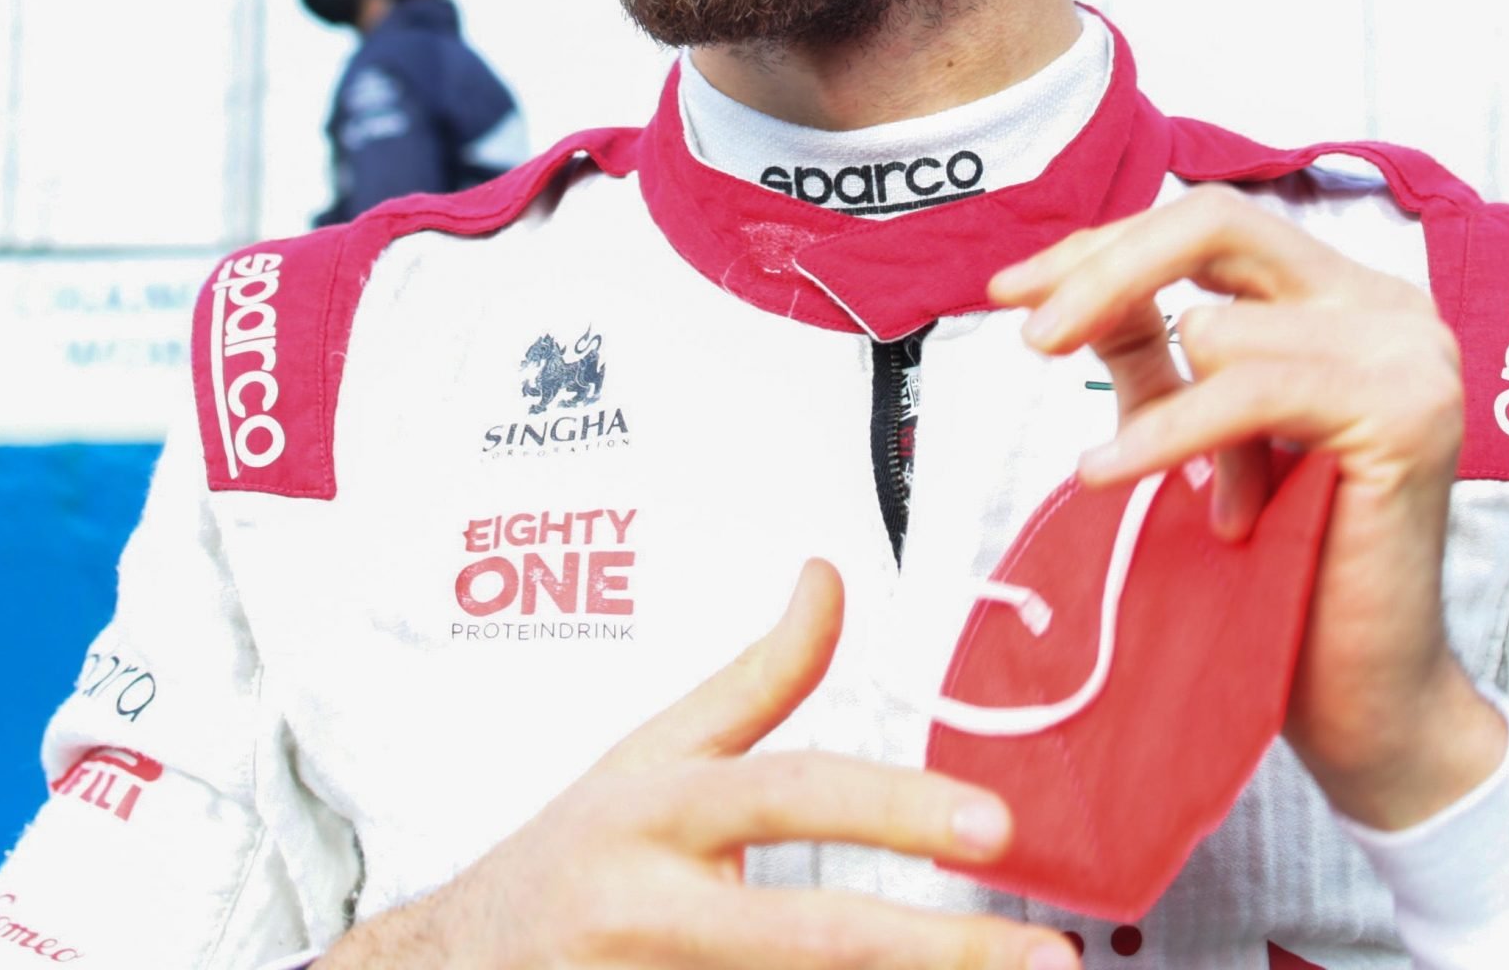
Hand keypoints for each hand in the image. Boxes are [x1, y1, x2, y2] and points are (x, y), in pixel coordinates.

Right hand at [321, 559, 1078, 969]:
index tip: (990, 822)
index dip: (890, 805)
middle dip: (937, 952)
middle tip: (1045, 956)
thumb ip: (758, 676)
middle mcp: (654, 908)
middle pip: (811, 935)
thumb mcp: (654, 750)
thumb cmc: (577, 851)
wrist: (463, 960)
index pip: (786, 795)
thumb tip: (828, 577)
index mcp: (657, 811)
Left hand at [993, 187, 1507, 830]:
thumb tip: (1071, 284)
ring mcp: (1410, 355)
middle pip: (1215, 224)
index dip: (1101, 247)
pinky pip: (1247, 391)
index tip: (1008, 290)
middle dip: (1100, 269)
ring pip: (1220, 326)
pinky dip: (1167, 433)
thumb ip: (1150, 351)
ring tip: (1171, 492)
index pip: (1208, 225)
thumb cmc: (1283, 572)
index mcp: (1345, 300)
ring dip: (1164, 415)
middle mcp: (1389, 310)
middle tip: (1024, 333)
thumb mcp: (1194, 433)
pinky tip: (1111, 473)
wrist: (1364, 697)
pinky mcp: (1409, 413)